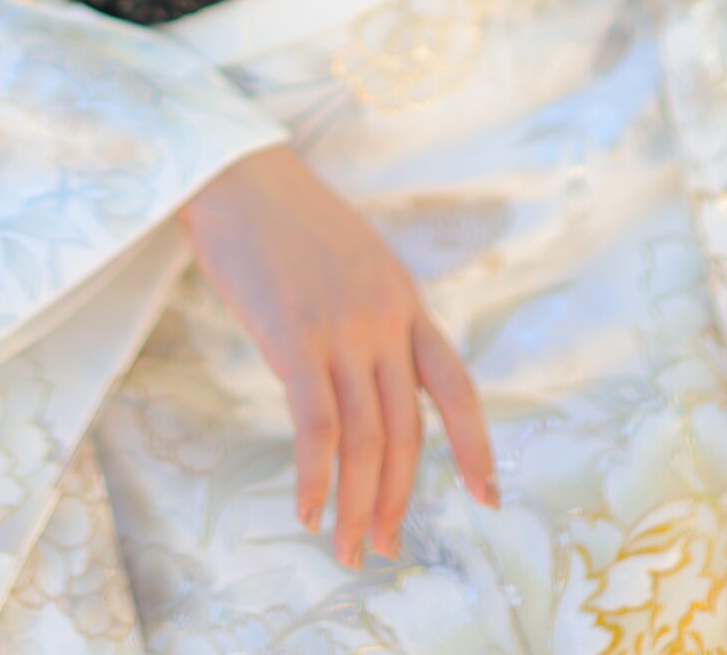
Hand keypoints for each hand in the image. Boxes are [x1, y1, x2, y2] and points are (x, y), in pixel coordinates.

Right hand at [178, 145, 495, 566]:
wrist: (237, 176)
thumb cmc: (284, 221)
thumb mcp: (353, 263)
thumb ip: (372, 316)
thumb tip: (370, 381)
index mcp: (405, 300)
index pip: (456, 386)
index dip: (476, 447)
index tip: (489, 499)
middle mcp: (385, 318)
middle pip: (406, 431)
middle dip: (397, 499)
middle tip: (381, 549)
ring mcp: (343, 327)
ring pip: (365, 440)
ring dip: (357, 506)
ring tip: (346, 550)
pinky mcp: (295, 337)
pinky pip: (316, 426)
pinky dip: (314, 478)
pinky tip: (305, 510)